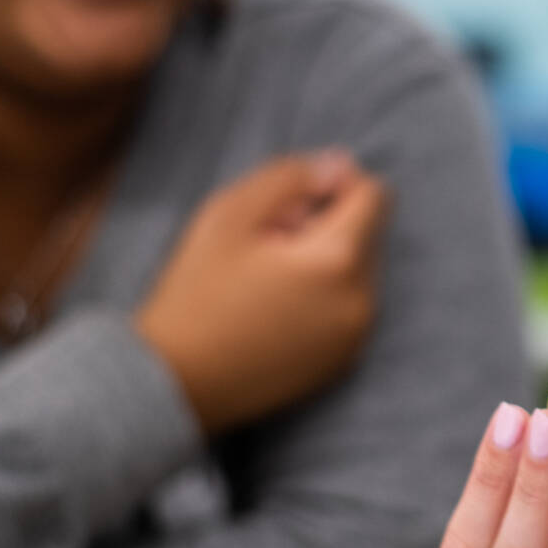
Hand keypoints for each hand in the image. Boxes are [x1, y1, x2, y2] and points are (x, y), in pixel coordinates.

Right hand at [136, 150, 387, 435]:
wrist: (174, 383)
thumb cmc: (196, 294)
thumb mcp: (230, 215)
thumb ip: (291, 177)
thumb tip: (340, 165)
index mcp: (339, 261)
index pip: (374, 194)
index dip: (332, 187)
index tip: (286, 208)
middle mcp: (362, 301)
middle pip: (368, 233)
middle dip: (326, 227)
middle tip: (266, 248)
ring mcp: (356, 338)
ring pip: (360, 271)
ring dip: (325, 263)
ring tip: (267, 282)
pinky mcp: (344, 363)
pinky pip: (349, 308)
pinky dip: (324, 298)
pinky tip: (274, 311)